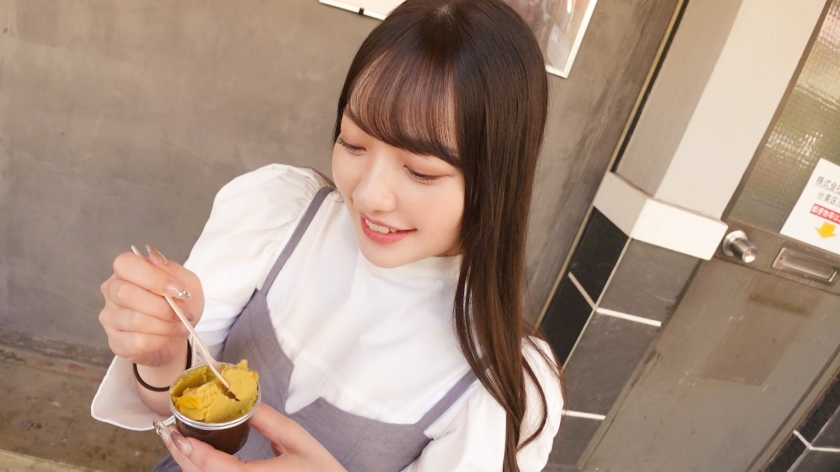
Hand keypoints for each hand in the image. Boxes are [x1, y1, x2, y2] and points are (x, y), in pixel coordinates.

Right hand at [98, 245, 204, 366]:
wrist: (179, 336)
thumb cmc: (179, 305)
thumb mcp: (187, 284)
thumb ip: (173, 271)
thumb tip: (155, 258)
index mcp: (127, 272)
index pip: (125, 264)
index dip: (153, 277)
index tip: (178, 290)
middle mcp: (112, 292)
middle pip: (125, 293)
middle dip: (162, 306)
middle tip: (182, 313)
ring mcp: (110, 318)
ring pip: (134, 320)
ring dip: (165, 325)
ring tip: (179, 325)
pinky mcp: (116, 342)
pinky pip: (137, 342)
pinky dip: (160, 340)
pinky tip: (166, 337)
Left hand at [159, 404, 346, 471]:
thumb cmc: (320, 470)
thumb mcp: (298, 440)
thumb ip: (268, 421)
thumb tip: (243, 400)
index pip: (217, 468)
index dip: (193, 452)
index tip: (177, 434)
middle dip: (182, 455)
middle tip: (169, 432)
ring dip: (188, 465)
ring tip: (178, 442)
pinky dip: (201, 471)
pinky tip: (195, 458)